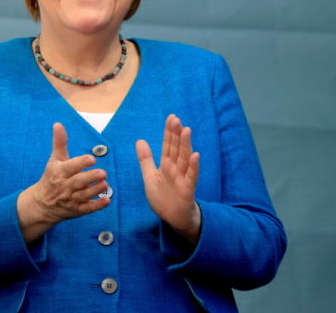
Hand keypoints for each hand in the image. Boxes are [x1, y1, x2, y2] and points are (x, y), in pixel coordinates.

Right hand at [17, 123, 109, 241]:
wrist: (42, 203)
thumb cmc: (51, 177)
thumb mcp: (54, 159)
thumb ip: (59, 142)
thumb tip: (58, 124)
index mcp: (59, 172)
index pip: (70, 167)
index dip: (81, 163)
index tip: (91, 159)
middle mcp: (64, 186)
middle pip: (78, 182)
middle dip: (90, 177)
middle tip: (103, 173)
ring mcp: (70, 199)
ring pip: (84, 195)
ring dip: (95, 190)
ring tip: (105, 184)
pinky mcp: (76, 210)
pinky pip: (87, 209)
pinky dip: (97, 205)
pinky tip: (107, 200)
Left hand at [136, 114, 200, 243]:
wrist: (172, 218)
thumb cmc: (163, 197)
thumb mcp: (150, 177)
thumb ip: (146, 160)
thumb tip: (140, 140)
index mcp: (166, 165)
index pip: (168, 145)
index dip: (169, 132)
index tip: (171, 118)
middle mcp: (175, 169)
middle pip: (176, 149)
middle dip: (176, 134)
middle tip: (176, 119)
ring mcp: (183, 178)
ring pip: (184, 159)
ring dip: (185, 145)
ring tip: (186, 130)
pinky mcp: (188, 189)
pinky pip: (191, 177)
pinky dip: (193, 166)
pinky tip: (195, 155)